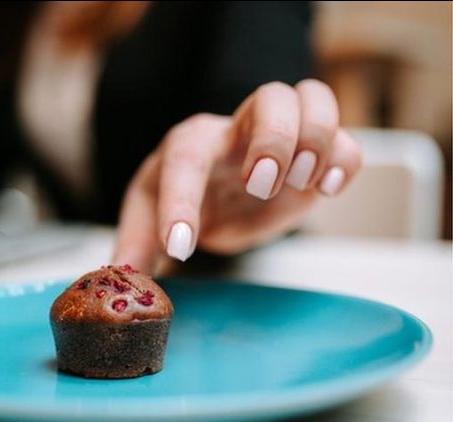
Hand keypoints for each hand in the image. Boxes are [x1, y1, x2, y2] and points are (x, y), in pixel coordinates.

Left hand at [113, 80, 361, 272]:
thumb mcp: (148, 220)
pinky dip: (344, 161)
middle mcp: (238, 131)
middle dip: (273, 140)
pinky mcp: (315, 159)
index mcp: (190, 144)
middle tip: (258, 186)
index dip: (181, 203)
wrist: (217, 194)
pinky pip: (347, 140)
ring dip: (315, 141)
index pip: (184, 158)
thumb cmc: (181, 199)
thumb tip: (122, 275)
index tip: (179, 248)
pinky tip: (324, 190)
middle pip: (270, 98)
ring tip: (299, 183)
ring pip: (313, 99)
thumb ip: (135, 245)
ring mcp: (282, 139)